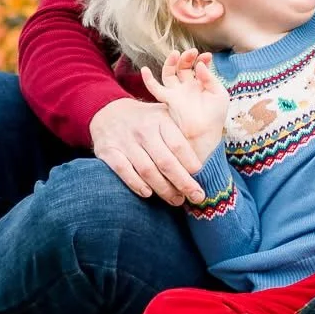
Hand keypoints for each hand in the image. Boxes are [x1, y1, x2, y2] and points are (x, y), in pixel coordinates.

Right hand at [88, 97, 205, 205]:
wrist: (109, 113)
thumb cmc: (146, 121)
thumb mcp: (164, 116)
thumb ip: (181, 132)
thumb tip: (206, 158)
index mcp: (160, 120)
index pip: (178, 144)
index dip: (190, 163)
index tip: (201, 177)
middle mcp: (143, 130)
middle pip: (165, 161)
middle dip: (183, 182)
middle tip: (196, 196)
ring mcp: (125, 141)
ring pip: (147, 170)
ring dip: (163, 189)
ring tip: (176, 200)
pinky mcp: (108, 151)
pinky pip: (124, 171)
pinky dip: (136, 184)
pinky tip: (148, 194)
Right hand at [139, 49, 228, 155]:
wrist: (206, 134)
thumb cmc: (215, 116)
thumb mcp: (219, 95)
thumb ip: (210, 79)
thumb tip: (200, 64)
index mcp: (201, 84)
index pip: (199, 66)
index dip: (202, 59)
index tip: (207, 56)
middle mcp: (188, 86)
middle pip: (183, 67)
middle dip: (187, 58)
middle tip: (193, 52)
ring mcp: (177, 92)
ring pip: (170, 73)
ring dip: (171, 62)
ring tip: (175, 54)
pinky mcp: (168, 100)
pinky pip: (155, 89)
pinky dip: (148, 80)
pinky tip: (144, 70)